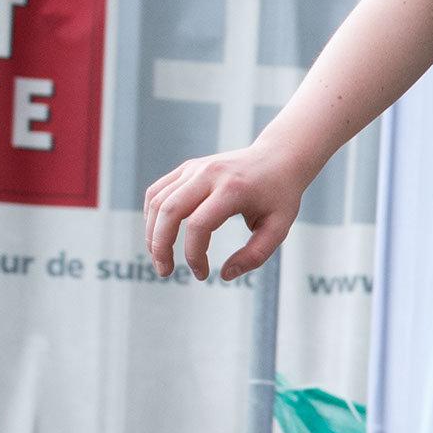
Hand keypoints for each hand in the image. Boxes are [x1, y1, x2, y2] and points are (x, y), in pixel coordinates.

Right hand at [144, 151, 307, 279]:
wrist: (278, 158)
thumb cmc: (280, 196)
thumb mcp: (279, 228)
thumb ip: (255, 255)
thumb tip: (225, 274)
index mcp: (233, 189)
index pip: (199, 225)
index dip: (194, 255)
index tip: (202, 274)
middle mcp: (209, 174)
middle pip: (169, 211)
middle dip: (161, 246)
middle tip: (165, 272)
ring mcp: (194, 168)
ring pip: (157, 201)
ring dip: (152, 233)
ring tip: (159, 258)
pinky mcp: (187, 168)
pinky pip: (158, 191)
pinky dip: (153, 215)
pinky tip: (159, 235)